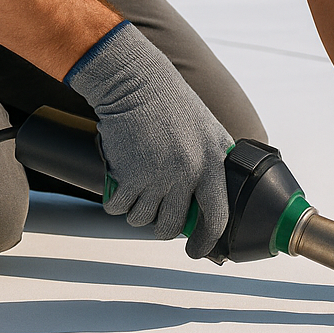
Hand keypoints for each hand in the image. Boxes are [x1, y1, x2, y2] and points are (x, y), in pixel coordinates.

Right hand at [65, 22, 232, 257]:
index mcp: (212, 162)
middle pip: (172, 226)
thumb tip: (210, 200)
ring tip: (135, 186)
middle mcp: (188, 173)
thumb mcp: (206, 129)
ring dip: (136, 210)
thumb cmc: (169, 102)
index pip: (217, 216)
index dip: (207, 241)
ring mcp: (158, 177)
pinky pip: (119, 208)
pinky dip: (116, 200)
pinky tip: (119, 181)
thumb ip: (211, 162)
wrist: (135, 81)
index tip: (197, 251)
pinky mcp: (129, 177)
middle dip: (161, 226)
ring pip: (142, 220)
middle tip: (154, 211)